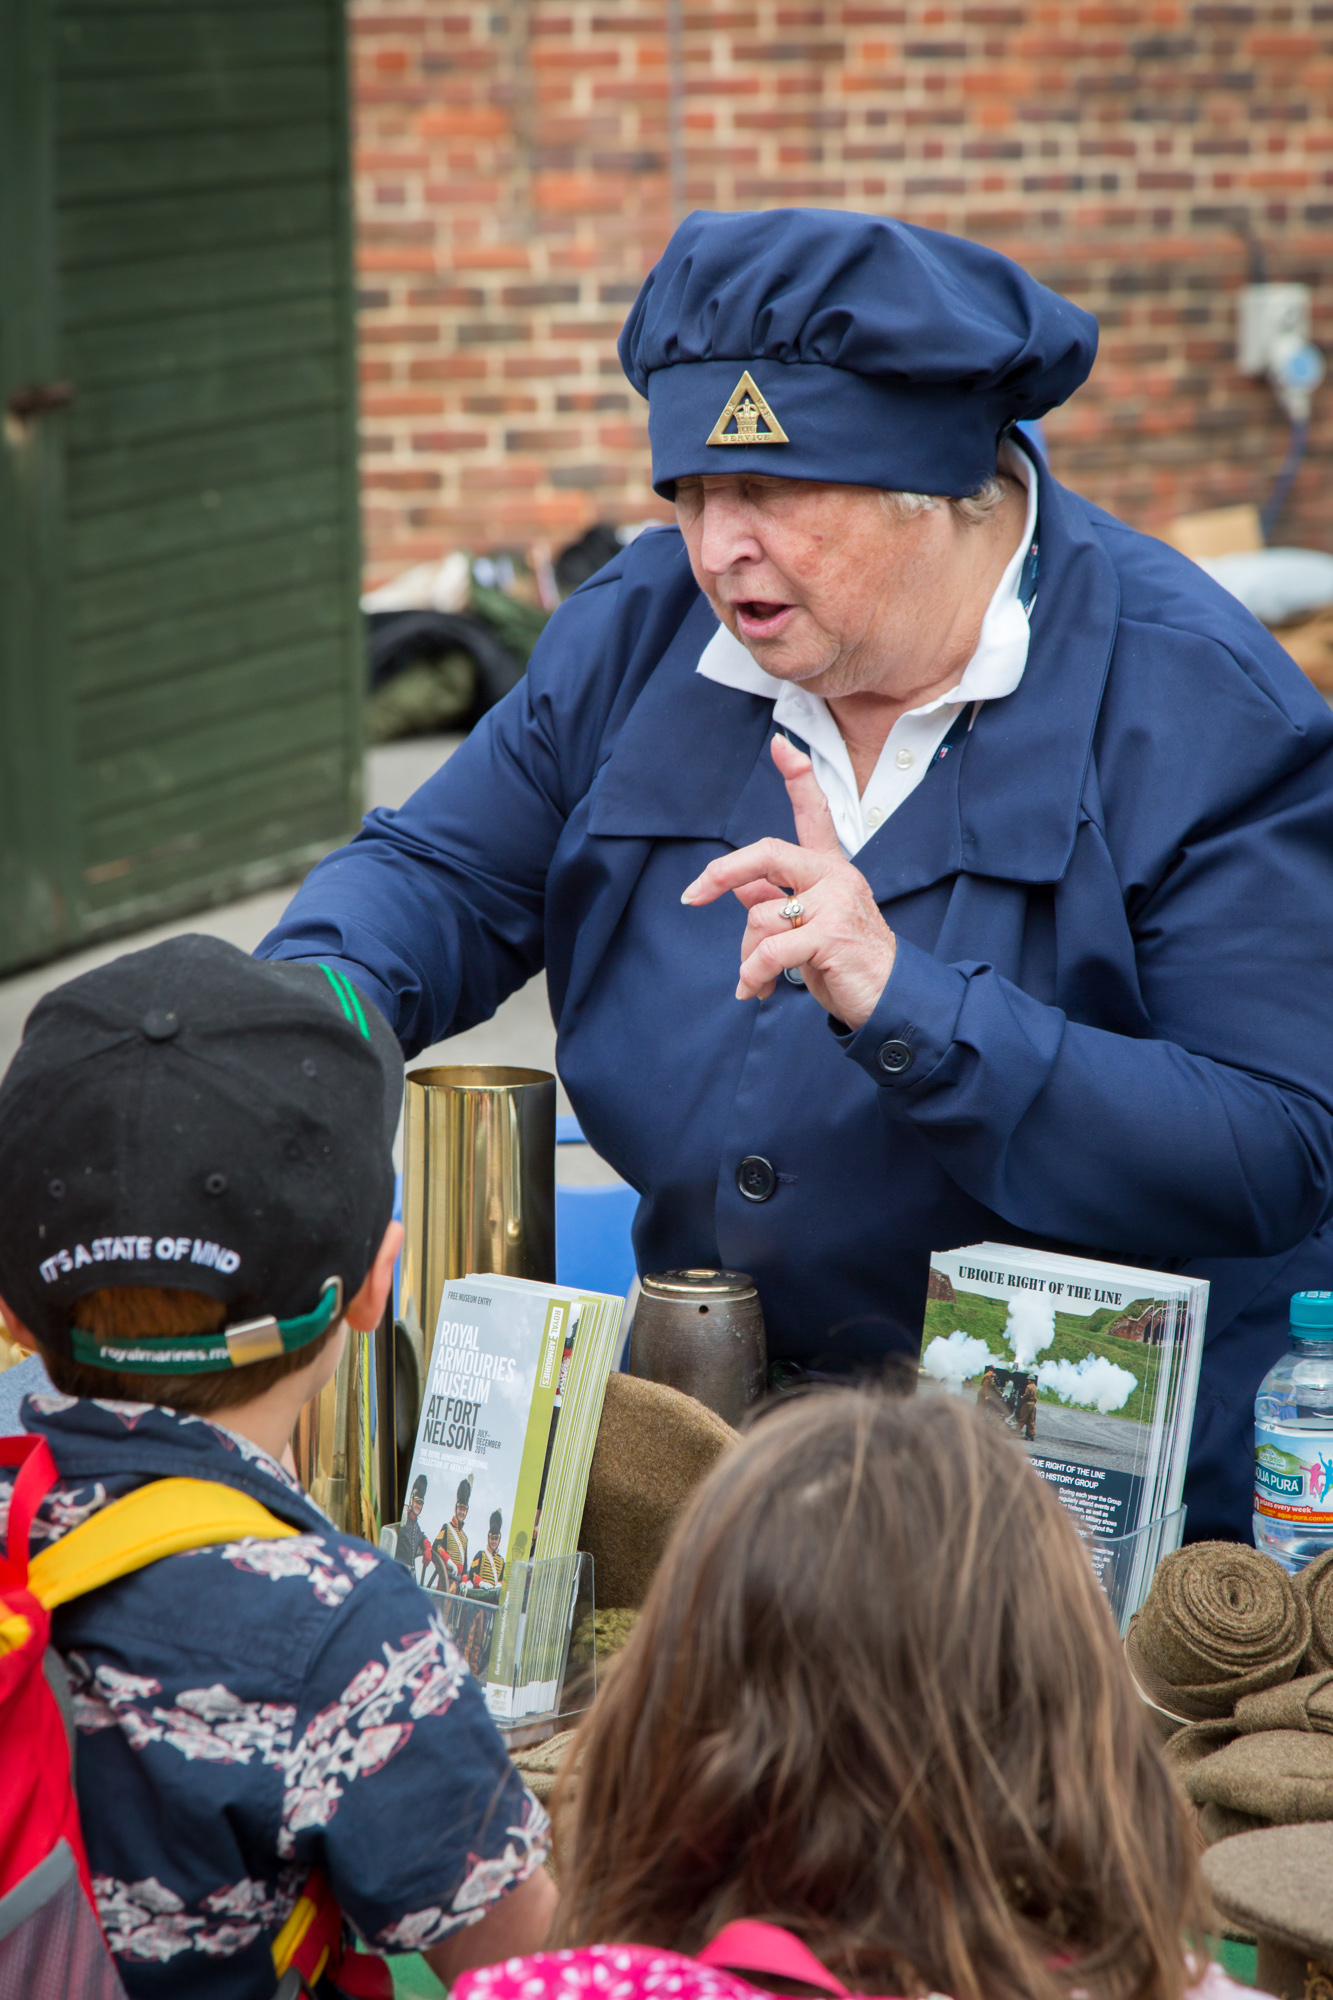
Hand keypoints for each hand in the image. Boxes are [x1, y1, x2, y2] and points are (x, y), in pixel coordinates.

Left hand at [681, 734, 897, 1030]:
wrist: (889, 1000)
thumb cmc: (846, 964)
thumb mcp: (808, 928)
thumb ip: (777, 901)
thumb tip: (739, 889)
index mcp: (830, 870)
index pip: (816, 813)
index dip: (798, 777)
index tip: (780, 744)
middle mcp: (836, 877)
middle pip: (767, 852)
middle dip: (722, 874)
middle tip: (692, 896)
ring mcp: (836, 903)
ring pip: (760, 916)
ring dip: (747, 955)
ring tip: (757, 979)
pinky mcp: (832, 935)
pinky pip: (770, 951)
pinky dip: (754, 975)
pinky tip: (755, 991)